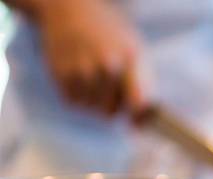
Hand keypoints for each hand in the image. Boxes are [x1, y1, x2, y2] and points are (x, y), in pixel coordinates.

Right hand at [36, 0, 147, 116]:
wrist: (70, 11)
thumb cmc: (109, 35)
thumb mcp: (135, 51)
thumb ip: (143, 86)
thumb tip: (138, 124)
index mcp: (130, 59)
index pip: (136, 104)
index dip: (135, 115)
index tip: (132, 113)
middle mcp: (106, 65)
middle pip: (111, 111)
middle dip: (112, 106)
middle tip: (109, 87)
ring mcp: (82, 70)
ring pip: (91, 109)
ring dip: (93, 102)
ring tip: (94, 80)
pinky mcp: (60, 73)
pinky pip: (73, 103)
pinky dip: (77, 97)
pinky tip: (80, 79)